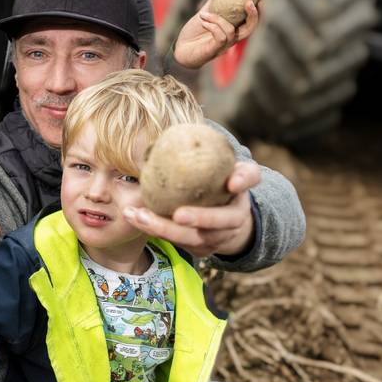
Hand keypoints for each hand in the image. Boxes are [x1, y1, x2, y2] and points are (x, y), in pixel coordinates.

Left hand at [124, 161, 259, 257]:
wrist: (223, 217)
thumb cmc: (213, 181)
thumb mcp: (214, 163)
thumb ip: (202, 149)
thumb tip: (177, 132)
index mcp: (242, 186)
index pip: (250, 177)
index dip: (243, 179)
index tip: (232, 182)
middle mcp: (236, 216)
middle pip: (223, 221)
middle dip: (200, 218)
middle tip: (178, 214)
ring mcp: (220, 237)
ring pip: (195, 238)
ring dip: (164, 228)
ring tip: (138, 215)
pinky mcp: (201, 248)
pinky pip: (178, 242)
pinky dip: (153, 229)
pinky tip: (132, 216)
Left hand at [172, 0, 259, 68]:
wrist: (178, 50)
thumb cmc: (192, 34)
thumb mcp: (204, 15)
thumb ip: (213, 4)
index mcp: (231, 30)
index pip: (250, 22)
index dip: (257, 11)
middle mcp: (230, 39)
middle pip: (250, 29)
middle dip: (253, 15)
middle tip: (249, 2)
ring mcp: (222, 46)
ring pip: (230, 31)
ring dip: (217, 19)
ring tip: (203, 15)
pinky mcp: (213, 50)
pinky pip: (220, 37)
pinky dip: (212, 26)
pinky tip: (203, 22)